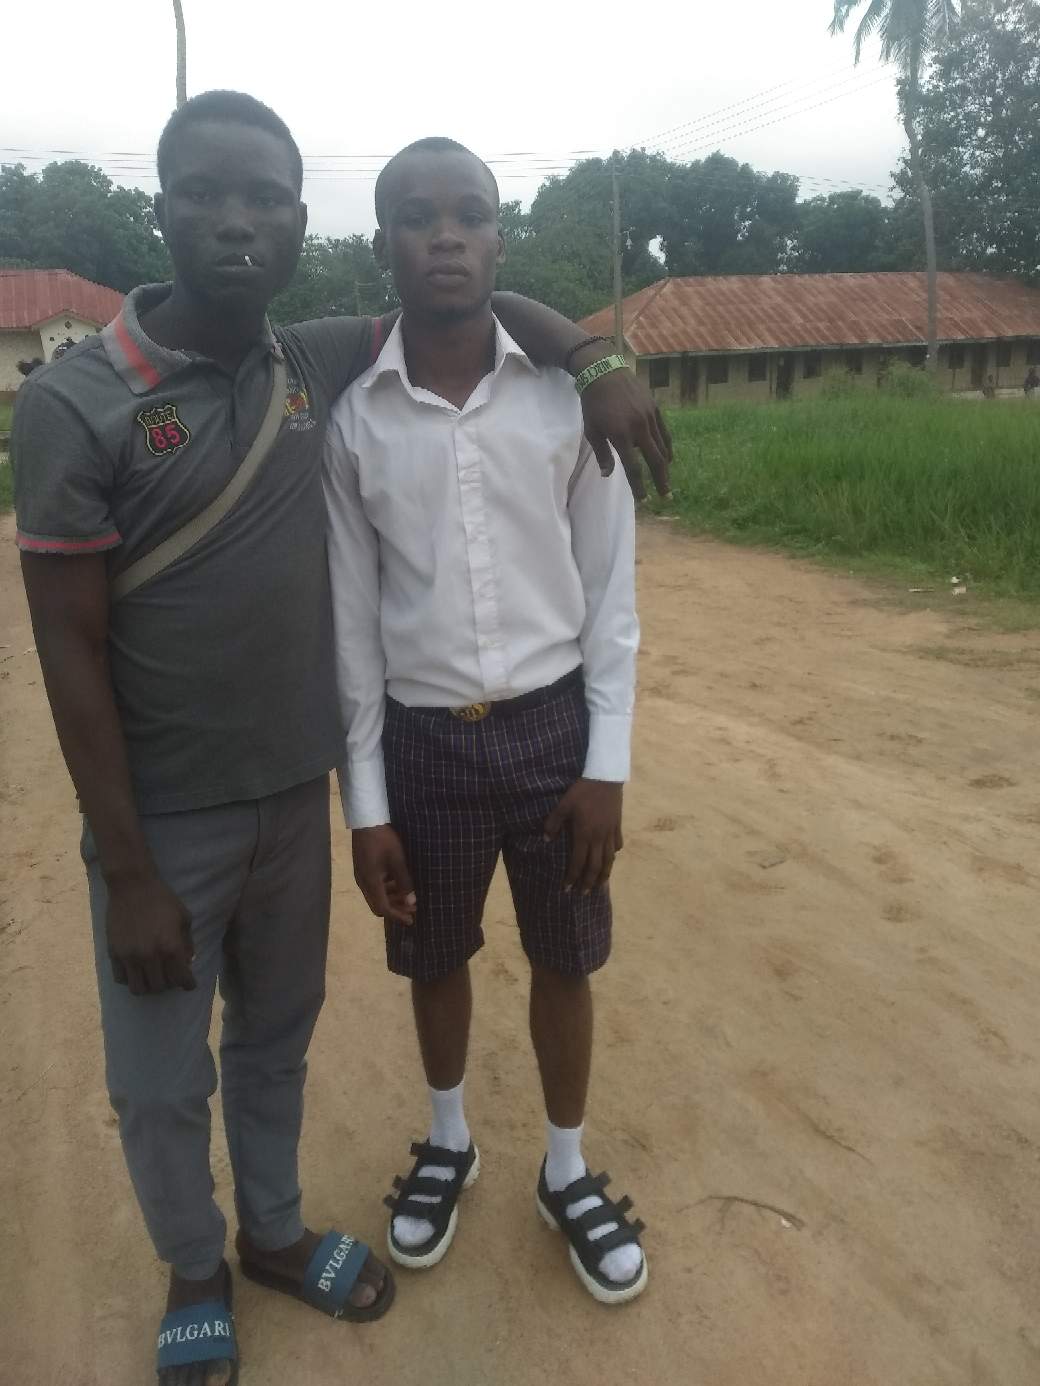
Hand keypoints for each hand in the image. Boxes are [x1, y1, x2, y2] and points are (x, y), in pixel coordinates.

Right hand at [105, 870, 195, 994]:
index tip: (188, 984)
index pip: (182, 979)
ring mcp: (130, 956)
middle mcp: (150, 956)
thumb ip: (187, 943)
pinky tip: (136, 970)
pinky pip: (121, 979)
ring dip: (148, 986)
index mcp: (171, 947)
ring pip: (139, 989)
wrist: (132, 885)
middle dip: (169, 984)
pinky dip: (130, 979)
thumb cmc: (162, 899)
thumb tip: (187, 962)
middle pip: (160, 988)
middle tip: (170, 976)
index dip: (188, 984)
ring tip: (152, 977)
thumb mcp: (184, 917)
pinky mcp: (114, 953)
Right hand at [352, 825, 416, 925]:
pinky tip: (398, 883)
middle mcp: (363, 883)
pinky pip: (374, 886)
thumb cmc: (383, 839)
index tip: (411, 920)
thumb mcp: (398, 860)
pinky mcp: (363, 869)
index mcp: (371, 883)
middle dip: (395, 909)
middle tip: (412, 908)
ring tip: (409, 896)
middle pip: (378, 905)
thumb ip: (405, 882)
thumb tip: (411, 902)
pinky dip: (386, 889)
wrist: (366, 820)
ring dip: (392, 899)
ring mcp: (362, 876)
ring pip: (376, 896)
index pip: (383, 908)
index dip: (397, 916)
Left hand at [543, 779, 623, 894]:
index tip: (567, 889)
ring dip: (604, 874)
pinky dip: (613, 854)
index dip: (572, 877)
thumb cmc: (581, 791)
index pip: (578, 862)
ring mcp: (610, 833)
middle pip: (595, 866)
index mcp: (584, 835)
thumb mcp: (563, 805)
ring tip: (599, 885)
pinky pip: (617, 845)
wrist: (605, 777)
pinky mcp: (617, 826)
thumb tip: (545, 840)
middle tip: (583, 893)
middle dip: (588, 882)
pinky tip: (611, 858)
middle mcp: (598, 838)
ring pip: (609, 860)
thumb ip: (553, 823)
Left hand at [574, 354, 672, 501]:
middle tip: (665, 497)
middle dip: (661, 481)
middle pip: (654, 460)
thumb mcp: (592, 430)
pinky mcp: (655, 409)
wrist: (605, 373)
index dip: (639, 486)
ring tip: (666, 480)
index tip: (644, 500)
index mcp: (621, 435)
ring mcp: (649, 417)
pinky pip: (664, 433)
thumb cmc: (593, 404)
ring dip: (665, 466)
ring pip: (662, 447)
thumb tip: (607, 475)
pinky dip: (667, 447)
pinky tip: (668, 458)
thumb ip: (602, 454)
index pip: (633, 468)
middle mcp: (638, 428)